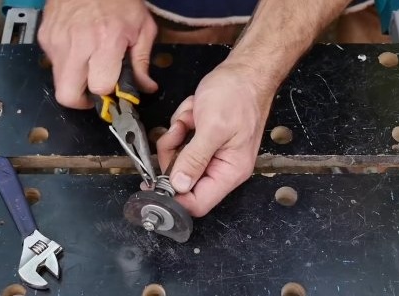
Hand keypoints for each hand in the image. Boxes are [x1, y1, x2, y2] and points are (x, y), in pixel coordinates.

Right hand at [37, 0, 157, 108]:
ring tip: (89, 66)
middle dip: (82, 100)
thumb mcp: (142, 27)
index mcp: (107, 41)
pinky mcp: (45, 36)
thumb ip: (142, 62)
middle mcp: (78, 43)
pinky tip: (80, 50)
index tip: (114, 91)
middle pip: (67, 95)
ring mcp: (57, 40)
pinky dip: (67, 64)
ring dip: (74, 81)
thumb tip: (146, 88)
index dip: (108, 94)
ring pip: (58, 82)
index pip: (100, 87)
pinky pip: (53, 63)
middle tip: (95, 91)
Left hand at [156, 63, 274, 216]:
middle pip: (183, 180)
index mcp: (230, 171)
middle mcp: (221, 166)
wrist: (244, 71)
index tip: (154, 185)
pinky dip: (182, 124)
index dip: (174, 197)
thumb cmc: (238, 95)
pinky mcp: (203, 140)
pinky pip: (180, 141)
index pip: (199, 203)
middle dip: (174, 154)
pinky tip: (194, 112)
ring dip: (178, 135)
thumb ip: (194, 159)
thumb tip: (179, 186)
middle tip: (178, 132)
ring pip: (178, 158)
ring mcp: (211, 152)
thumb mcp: (213, 127)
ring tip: (191, 117)